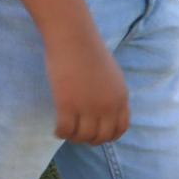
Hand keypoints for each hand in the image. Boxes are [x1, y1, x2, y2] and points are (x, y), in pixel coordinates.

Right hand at [44, 29, 129, 143]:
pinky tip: (57, 130)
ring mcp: (88, 107)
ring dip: (74, 138)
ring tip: (65, 133)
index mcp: (120, 98)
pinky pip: (66, 130)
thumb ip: (111, 92)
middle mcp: (107, 107)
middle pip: (101, 136)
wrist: (73, 38)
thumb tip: (104, 106)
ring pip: (83, 136)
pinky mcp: (67, 105)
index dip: (108, 136)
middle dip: (89, 140)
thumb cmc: (87, 49)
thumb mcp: (111, 74)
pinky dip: (61, 133)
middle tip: (78, 136)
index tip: (96, 135)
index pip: (120, 129)